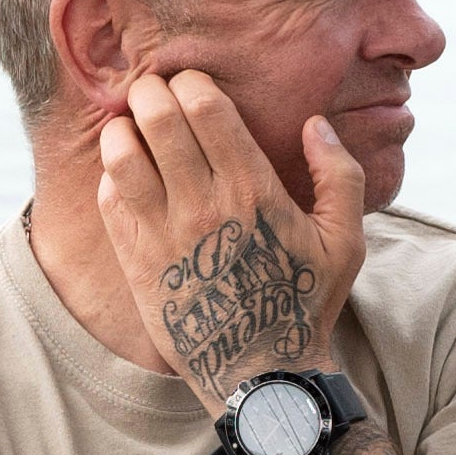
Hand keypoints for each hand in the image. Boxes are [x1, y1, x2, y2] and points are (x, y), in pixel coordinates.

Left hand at [70, 64, 367, 389]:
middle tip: (154, 92)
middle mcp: (202, 205)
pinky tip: (128, 175)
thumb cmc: (306, 302)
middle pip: (156, 117)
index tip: (191, 82)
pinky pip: (108, 199)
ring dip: (122, 129)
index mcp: (252, 189)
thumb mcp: (346, 241)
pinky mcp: (136, 262)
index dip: (190, 80)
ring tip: (133, 129)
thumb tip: (315, 123)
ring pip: (121, 154)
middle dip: (150, 91)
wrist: (260, 374)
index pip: (204, 105)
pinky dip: (112, 175)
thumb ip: (339, 174)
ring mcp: (162, 234)